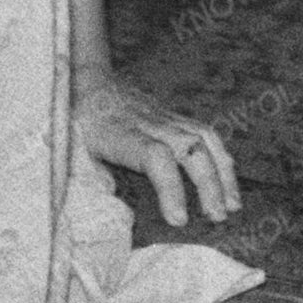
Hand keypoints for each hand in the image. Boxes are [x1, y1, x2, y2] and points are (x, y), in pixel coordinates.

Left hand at [76, 79, 240, 228]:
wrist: (86, 82)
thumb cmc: (75, 123)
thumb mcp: (70, 151)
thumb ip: (91, 181)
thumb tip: (113, 216)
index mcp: (119, 134)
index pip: (155, 157)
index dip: (171, 188)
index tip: (179, 220)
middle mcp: (148, 123)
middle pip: (190, 147)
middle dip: (209, 184)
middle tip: (216, 218)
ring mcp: (164, 117)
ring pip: (204, 138)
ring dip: (222, 173)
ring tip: (232, 204)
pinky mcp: (173, 117)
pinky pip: (205, 133)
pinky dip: (221, 157)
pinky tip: (227, 180)